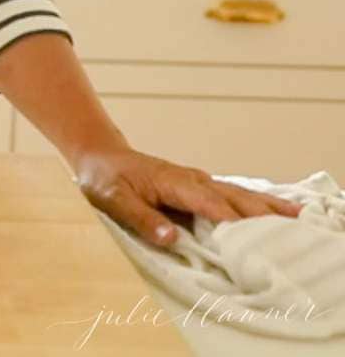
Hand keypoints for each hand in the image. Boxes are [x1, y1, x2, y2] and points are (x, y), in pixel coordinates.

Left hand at [73, 147, 302, 246]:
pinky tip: (270, 209)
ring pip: (236, 193)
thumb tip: (171, 238)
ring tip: (296, 215)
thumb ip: (141, 218)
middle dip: (261, 211)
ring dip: (264, 204)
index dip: (230, 221)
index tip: (253, 239)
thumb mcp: (112, 200)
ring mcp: (195, 181)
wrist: (100, 157)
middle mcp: (190, 179)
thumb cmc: (104, 179)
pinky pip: (229, 195)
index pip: (208, 204)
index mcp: (172, 183)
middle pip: (232, 196)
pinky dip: (252, 202)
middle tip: (292, 225)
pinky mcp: (195, 187)